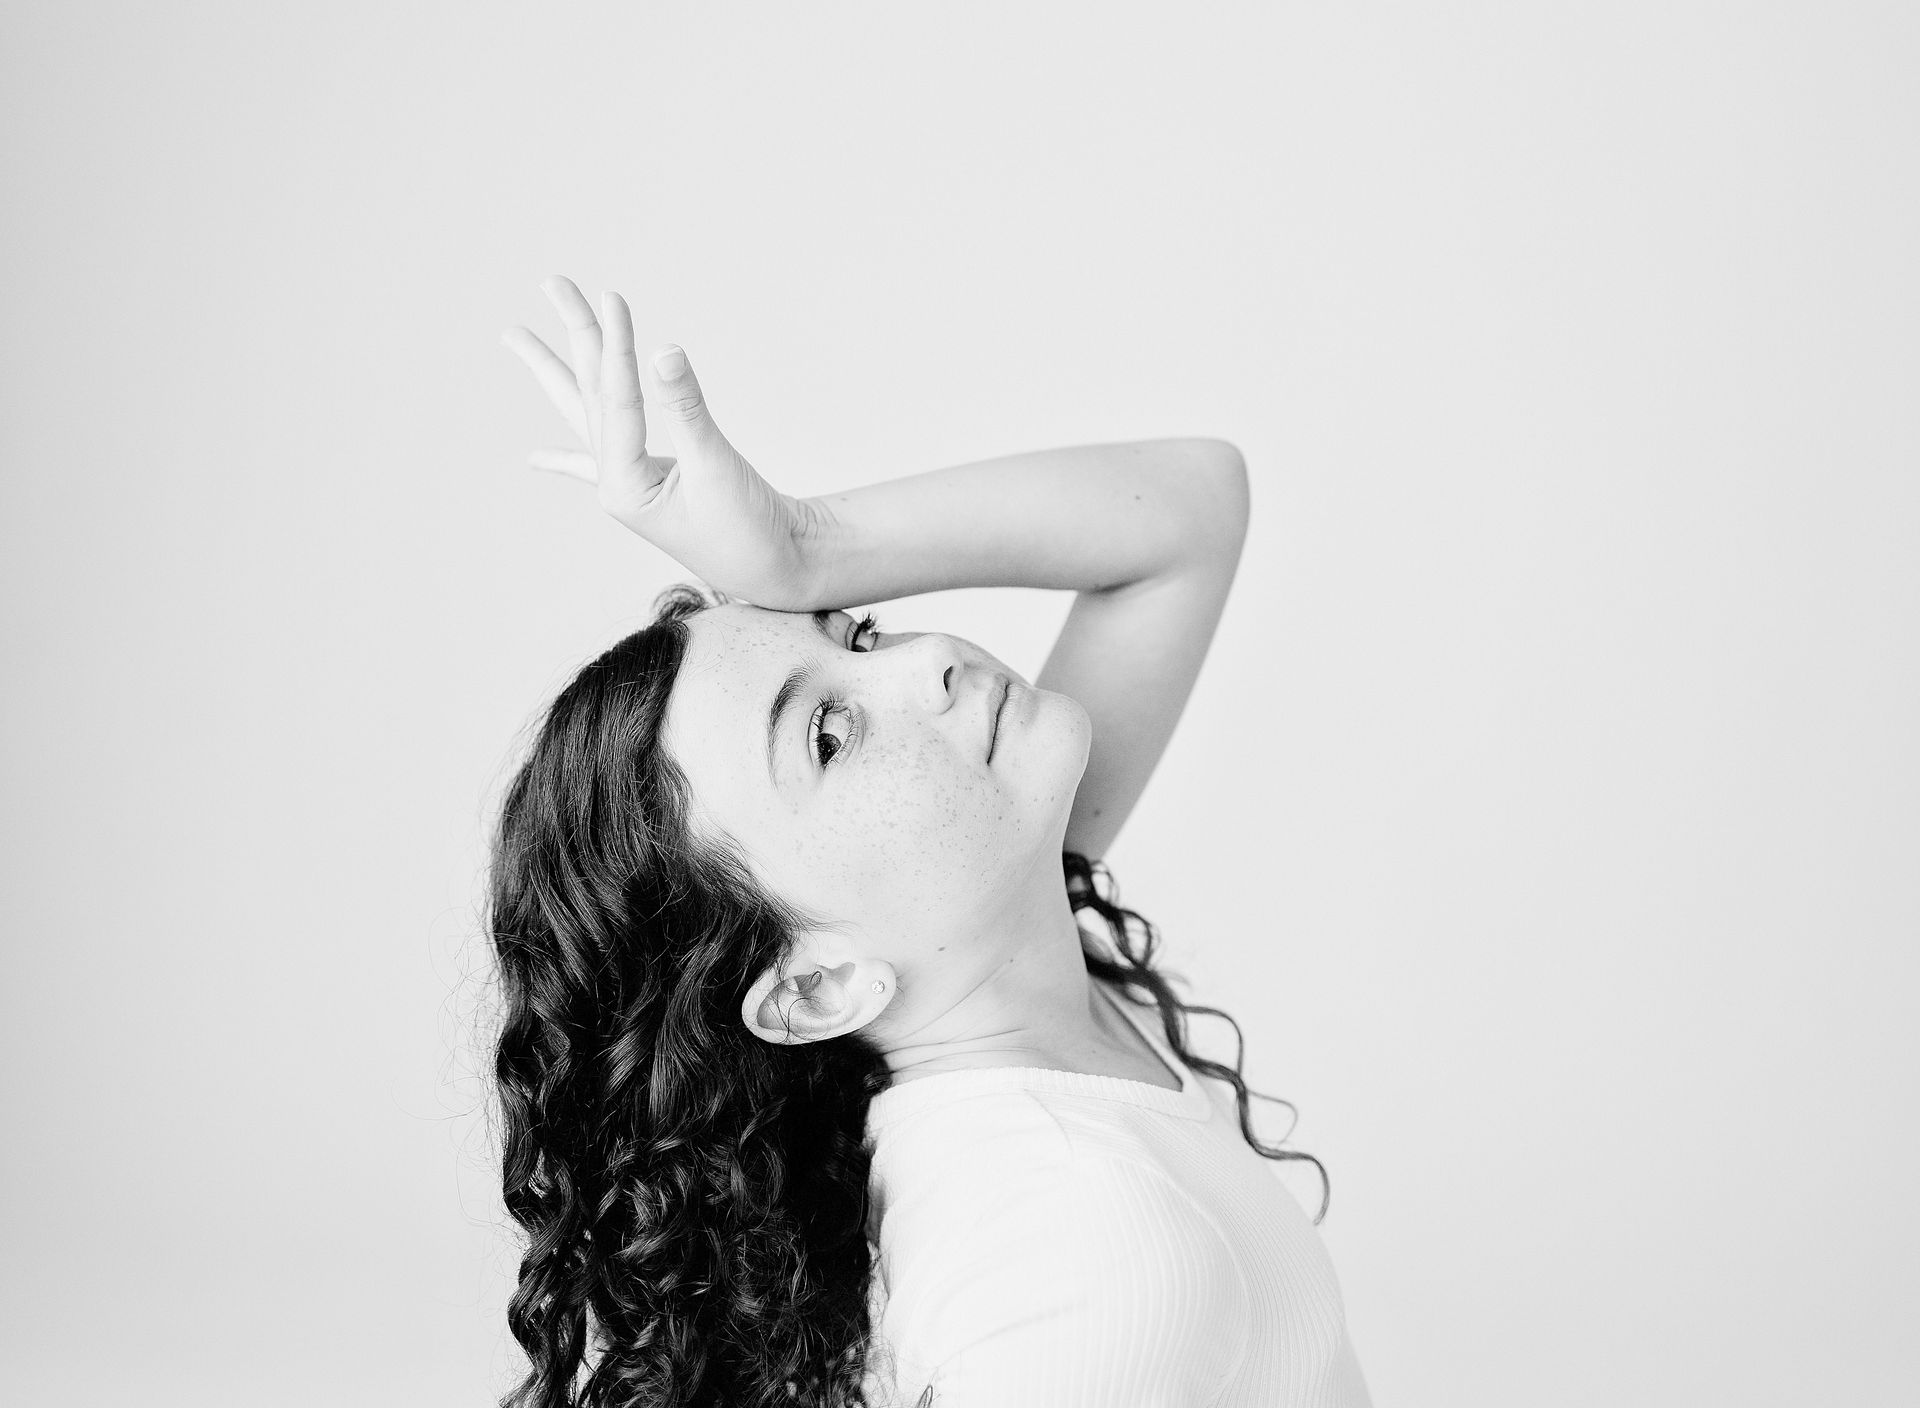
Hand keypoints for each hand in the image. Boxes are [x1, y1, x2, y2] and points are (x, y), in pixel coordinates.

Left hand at [502, 276, 827, 608]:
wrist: (778, 570)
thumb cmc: (750, 530)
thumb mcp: (718, 468)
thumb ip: (687, 410)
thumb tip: (663, 351)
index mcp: (625, 486)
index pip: (616, 401)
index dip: (617, 347)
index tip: (613, 296)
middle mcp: (616, 483)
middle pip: (588, 394)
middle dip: (571, 338)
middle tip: (552, 283)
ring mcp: (629, 484)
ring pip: (589, 411)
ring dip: (561, 370)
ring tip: (517, 337)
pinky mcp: (649, 487)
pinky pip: (597, 462)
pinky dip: (565, 458)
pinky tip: (535, 458)